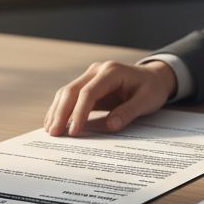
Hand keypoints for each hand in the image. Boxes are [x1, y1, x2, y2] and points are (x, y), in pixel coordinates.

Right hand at [44, 60, 176, 136]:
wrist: (153, 77)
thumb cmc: (152, 88)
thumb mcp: (148, 100)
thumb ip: (129, 112)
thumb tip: (110, 126)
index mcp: (112, 71)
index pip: (89, 92)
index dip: (79, 112)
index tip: (74, 131)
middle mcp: (97, 70)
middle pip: (72, 90)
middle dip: (61, 112)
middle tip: (54, 134)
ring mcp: (90, 76)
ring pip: (66, 92)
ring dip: (57, 111)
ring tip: (50, 132)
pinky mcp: (88, 85)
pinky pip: (70, 96)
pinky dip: (61, 109)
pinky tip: (54, 123)